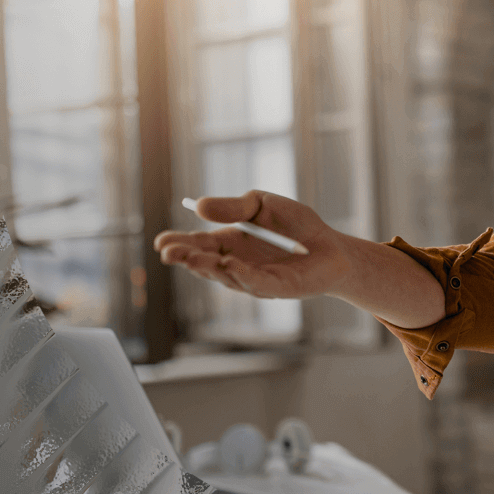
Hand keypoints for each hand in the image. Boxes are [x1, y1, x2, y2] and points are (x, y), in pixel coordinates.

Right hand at [154, 191, 349, 299]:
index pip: (198, 245)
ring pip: (226, 276)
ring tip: (191, 258)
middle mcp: (237, 265)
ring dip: (208, 267)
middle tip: (167, 253)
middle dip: (186, 259)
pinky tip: (228, 265)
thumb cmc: (298, 226)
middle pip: (205, 264)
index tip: (160, 241)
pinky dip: (242, 275)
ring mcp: (255, 280)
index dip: (178, 244)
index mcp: (229, 244)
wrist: (333, 246)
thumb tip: (199, 207)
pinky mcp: (279, 289)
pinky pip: (257, 283)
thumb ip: (233, 207)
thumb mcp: (261, 205)